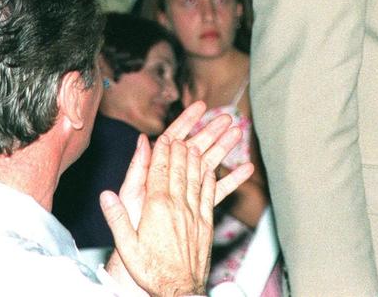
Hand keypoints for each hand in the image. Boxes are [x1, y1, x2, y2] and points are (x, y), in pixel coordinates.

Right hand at [103, 137, 213, 296]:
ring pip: (197, 178)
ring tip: (196, 143)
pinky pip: (210, 195)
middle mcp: (178, 206)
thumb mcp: (126, 246)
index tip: (162, 137)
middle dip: (180, 148)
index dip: (161, 152)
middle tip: (180, 134)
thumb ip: (117, 218)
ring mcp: (195, 214)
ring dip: (197, 158)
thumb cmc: (151, 271)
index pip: (159, 171)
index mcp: (157, 208)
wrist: (179, 290)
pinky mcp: (206, 224)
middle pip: (180, 169)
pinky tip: (210, 171)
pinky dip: (210, 179)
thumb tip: (106, 196)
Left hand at [113, 100, 253, 229]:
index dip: (186, 123)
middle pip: (194, 150)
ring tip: (239, 133)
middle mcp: (172, 184)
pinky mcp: (198, 211)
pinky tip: (246, 169)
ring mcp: (187, 196)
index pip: (172, 142)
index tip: (200, 107)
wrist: (147, 270)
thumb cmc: (133, 236)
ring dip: (224, 150)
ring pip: (208, 167)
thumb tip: (142, 141)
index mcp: (156, 177)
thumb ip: (137, 171)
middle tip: (227, 116)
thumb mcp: (132, 200)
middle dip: (210, 131)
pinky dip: (231, 180)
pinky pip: (216, 192)